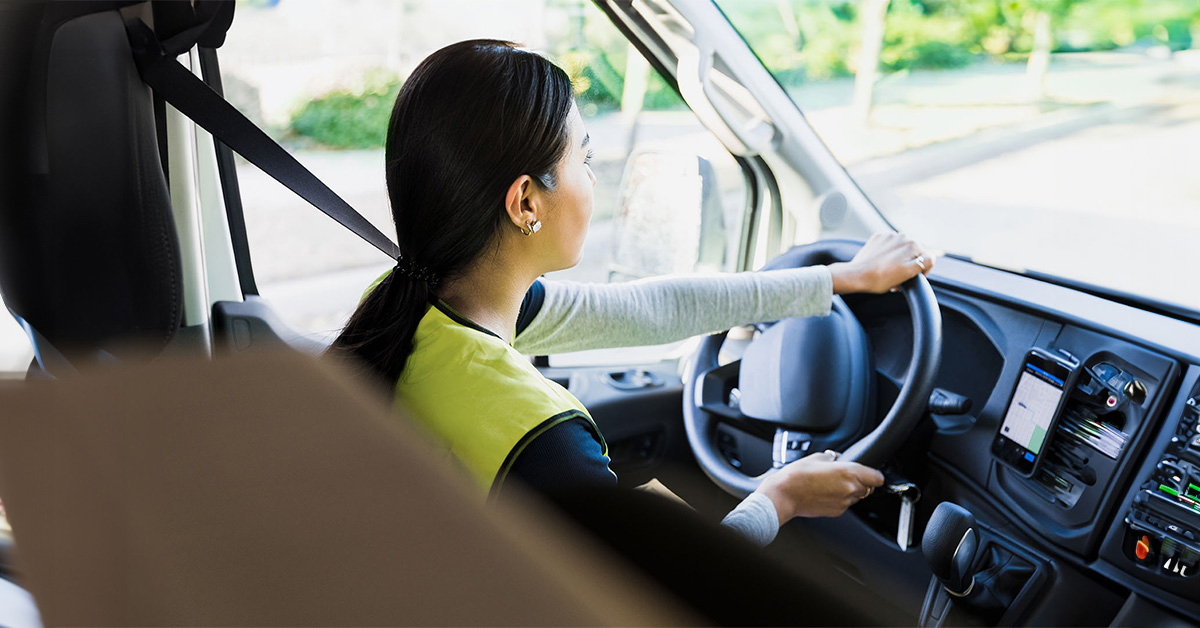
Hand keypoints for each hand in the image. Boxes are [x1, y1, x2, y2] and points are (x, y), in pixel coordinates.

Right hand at [755, 450, 884, 521]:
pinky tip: (825, 493)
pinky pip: (845, 504)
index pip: (878, 478)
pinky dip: (840, 499)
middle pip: (868, 488)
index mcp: (849, 472)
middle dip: (861, 482)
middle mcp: (850, 489)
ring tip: (831, 484)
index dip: (874, 474)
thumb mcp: (817, 457)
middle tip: (845, 476)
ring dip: (850, 491)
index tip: (870, 473)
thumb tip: (838, 459)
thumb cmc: (797, 475)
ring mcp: (844, 503)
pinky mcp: (837, 512)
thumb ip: (833, 458)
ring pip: (856, 497)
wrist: (784, 494)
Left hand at [829, 232, 934, 293]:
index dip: (921, 272)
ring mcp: (889, 236)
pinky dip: (887, 255)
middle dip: (908, 265)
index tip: (911, 279)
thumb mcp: (909, 273)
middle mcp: (902, 236)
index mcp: (913, 245)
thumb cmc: (882, 278)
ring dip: (898, 260)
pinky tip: (881, 264)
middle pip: (912, 254)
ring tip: (888, 272)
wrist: (857, 275)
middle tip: (898, 278)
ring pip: (900, 250)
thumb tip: (931, 257)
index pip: (926, 259)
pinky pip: (888, 246)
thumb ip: (924, 262)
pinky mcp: (877, 238)